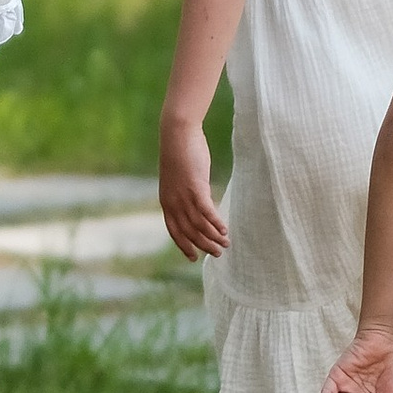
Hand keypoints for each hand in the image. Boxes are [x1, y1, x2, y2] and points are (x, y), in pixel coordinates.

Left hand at [156, 117, 227, 260]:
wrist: (177, 134)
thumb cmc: (179, 153)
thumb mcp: (177, 178)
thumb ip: (183, 193)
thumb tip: (195, 203)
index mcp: (166, 202)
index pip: (174, 231)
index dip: (184, 246)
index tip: (193, 258)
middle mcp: (173, 203)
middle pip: (189, 233)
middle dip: (204, 246)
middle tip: (218, 254)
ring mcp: (184, 196)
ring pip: (199, 226)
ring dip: (214, 237)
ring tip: (226, 243)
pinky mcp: (195, 187)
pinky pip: (207, 212)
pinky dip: (216, 223)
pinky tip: (225, 230)